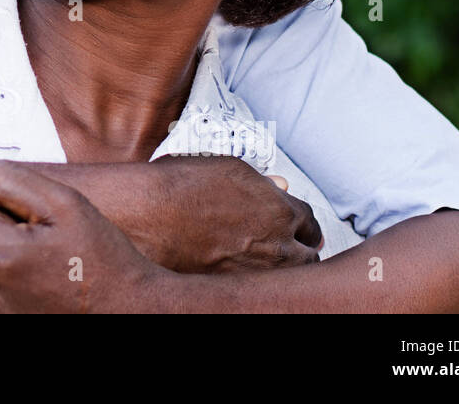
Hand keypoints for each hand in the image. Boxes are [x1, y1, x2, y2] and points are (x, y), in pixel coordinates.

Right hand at [132, 156, 322, 272]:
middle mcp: (276, 245)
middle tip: (288, 248)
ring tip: (264, 262)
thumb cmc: (182, 186)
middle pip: (307, 255)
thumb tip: (279, 187)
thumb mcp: (229, 170)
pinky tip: (239, 270)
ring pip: (288, 277)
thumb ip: (261, 183)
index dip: (301, 224)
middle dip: (299, 250)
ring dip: (282, 268)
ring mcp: (257, 272)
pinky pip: (257, 288)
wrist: (149, 214)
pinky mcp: (236, 288)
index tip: (295, 227)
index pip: (309, 222)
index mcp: (280, 210)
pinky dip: (254, 280)